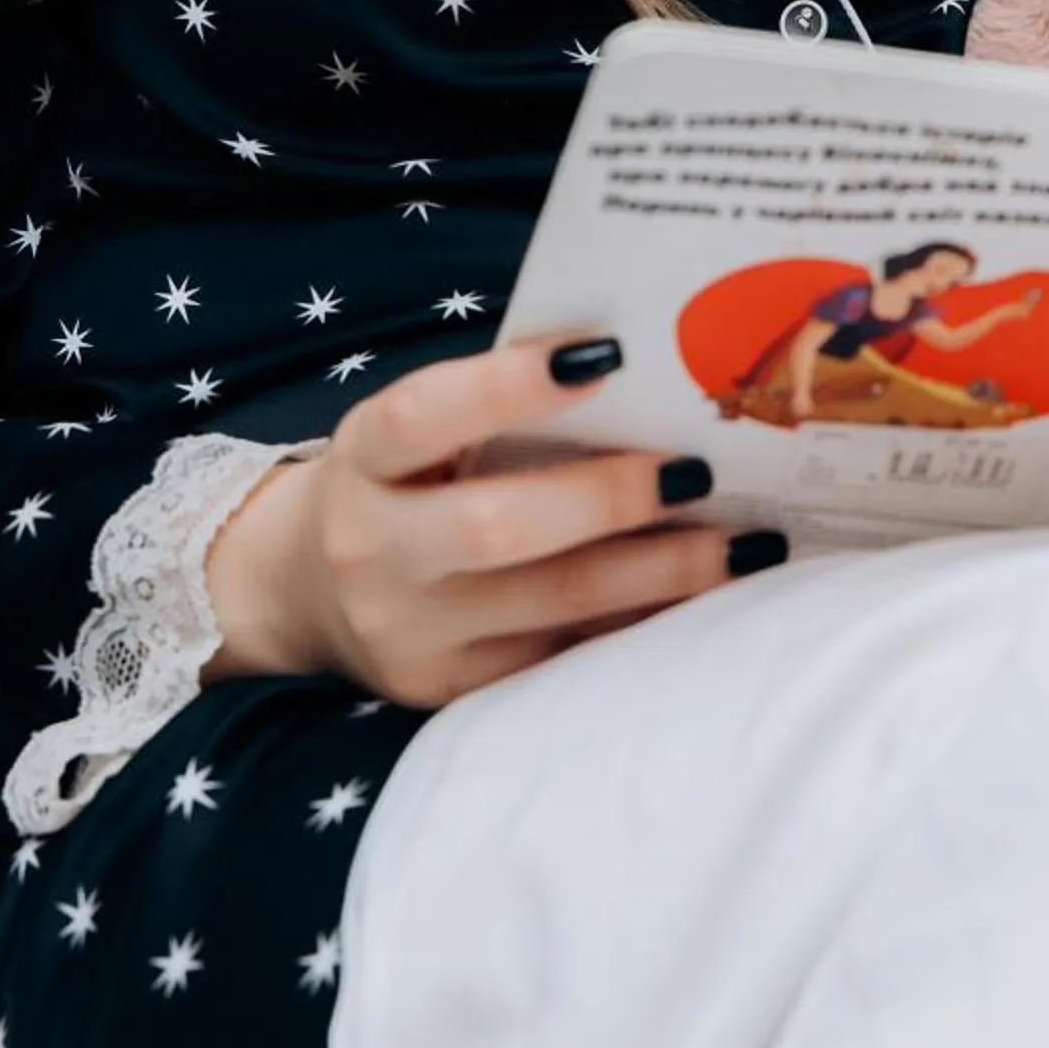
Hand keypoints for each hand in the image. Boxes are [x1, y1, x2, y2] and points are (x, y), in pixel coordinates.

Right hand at [206, 337, 757, 708]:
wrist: (302, 591)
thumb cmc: (399, 479)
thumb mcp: (414, 431)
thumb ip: (493, 401)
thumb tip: (633, 360)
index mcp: (362, 459)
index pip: (424, 416)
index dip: (508, 386)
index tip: (608, 354)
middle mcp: (375, 552)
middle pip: (498, 529)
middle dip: (611, 498)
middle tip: (700, 469)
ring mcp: (411, 636)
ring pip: (550, 605)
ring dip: (660, 572)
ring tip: (746, 542)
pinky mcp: (451, 693)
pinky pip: (563, 660)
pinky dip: (641, 623)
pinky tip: (707, 600)